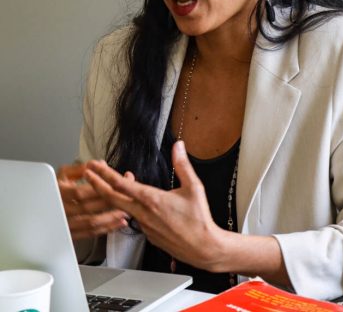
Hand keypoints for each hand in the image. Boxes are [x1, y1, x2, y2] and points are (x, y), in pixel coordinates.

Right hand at [57, 162, 128, 240]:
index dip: (100, 188)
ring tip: (126, 211)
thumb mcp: (62, 174)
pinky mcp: (71, 234)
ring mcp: (66, 224)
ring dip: (111, 217)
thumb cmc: (55, 189)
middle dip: (111, 202)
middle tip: (127, 196)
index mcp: (60, 192)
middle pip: (89, 207)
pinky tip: (118, 223)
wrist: (40, 209)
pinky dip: (107, 229)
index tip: (116, 184)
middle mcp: (62, 209)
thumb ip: (80, 168)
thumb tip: (99, 164)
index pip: (81, 192)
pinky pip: (90, 233)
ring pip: (91, 222)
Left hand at [84, 142, 224, 269]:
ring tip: (107, 184)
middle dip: (97, 184)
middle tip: (87, 174)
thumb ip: (182, 165)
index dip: (105, 174)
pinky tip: (130, 203)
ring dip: (112, 196)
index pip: (122, 185)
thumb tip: (178, 146)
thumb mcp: (194, 187)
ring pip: (122, 209)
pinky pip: (133, 219)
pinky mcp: (148, 235)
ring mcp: (144, 226)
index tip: (94, 167)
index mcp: (152, 199)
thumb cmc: (199, 219)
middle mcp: (144, 213)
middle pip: (112, 198)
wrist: (203, 248)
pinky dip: (127, 208)